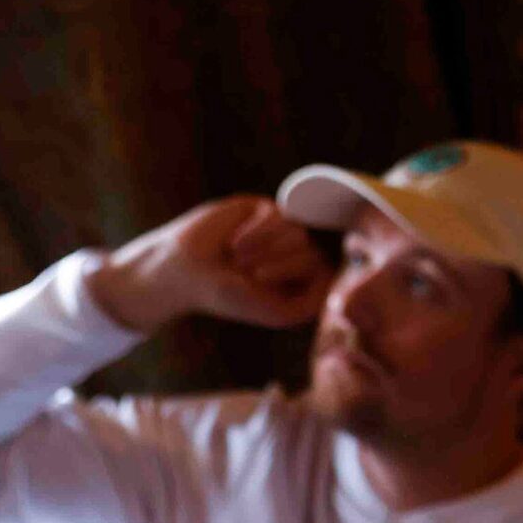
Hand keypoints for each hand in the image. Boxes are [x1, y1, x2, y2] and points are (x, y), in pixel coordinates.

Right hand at [86, 196, 330, 334]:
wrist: (183, 271)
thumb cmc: (227, 295)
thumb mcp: (275, 311)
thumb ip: (313, 303)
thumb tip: (340, 278)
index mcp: (303, 281)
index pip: (327, 274)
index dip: (293, 278)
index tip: (260, 285)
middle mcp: (297, 255)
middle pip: (311, 252)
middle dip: (273, 265)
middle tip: (242, 272)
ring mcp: (282, 232)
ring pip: (297, 233)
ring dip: (262, 250)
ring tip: (236, 258)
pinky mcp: (264, 210)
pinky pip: (279, 216)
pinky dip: (256, 232)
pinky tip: (234, 242)